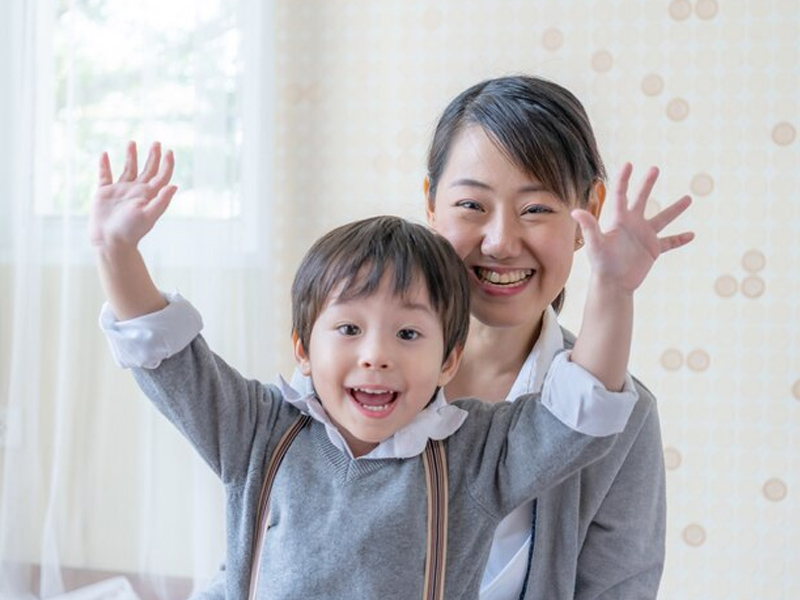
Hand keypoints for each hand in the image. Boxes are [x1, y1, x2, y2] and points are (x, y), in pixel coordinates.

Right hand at [88, 141, 176, 248]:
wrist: (109, 241)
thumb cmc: (131, 230)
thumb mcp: (149, 215)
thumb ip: (162, 200)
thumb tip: (175, 186)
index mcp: (149, 196)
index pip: (161, 176)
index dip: (167, 164)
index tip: (170, 151)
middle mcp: (137, 191)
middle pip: (147, 170)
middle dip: (152, 156)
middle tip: (156, 142)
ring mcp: (120, 191)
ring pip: (128, 169)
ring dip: (130, 156)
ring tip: (132, 142)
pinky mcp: (104, 193)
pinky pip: (104, 175)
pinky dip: (104, 165)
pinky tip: (104, 154)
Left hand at [571, 163, 693, 293]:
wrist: (613, 284)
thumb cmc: (601, 264)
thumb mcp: (595, 243)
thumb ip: (589, 226)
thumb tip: (575, 211)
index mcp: (619, 220)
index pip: (621, 194)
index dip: (624, 179)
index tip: (629, 164)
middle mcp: (632, 224)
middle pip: (641, 199)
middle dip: (647, 184)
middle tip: (655, 168)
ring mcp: (643, 236)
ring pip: (662, 219)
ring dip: (675, 209)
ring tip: (688, 198)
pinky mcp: (652, 250)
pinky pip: (669, 242)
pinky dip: (680, 239)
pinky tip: (692, 235)